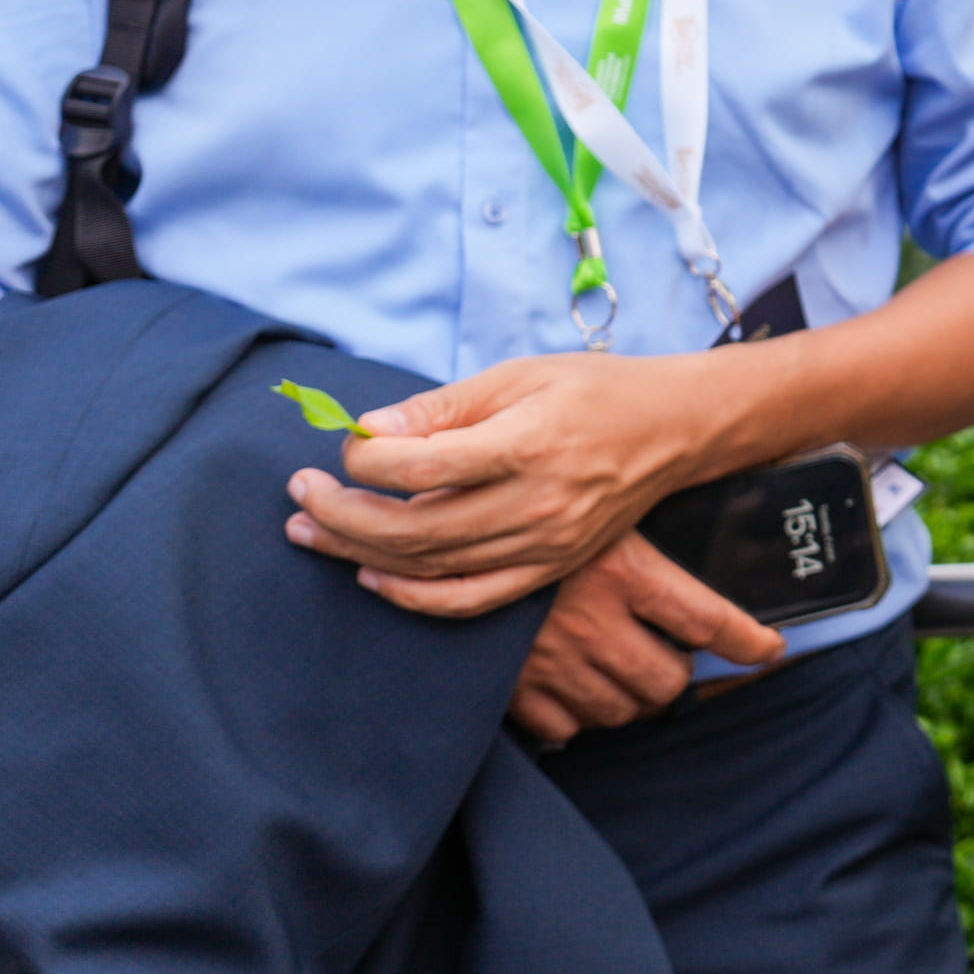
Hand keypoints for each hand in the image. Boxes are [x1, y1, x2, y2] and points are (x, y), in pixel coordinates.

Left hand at [288, 350, 720, 614]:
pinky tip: (371, 577)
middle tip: (299, 494)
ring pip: (429, 566)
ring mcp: (544, 544)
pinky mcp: (550, 568)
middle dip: (339, 514)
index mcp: (528, 443)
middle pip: (412, 527)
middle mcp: (536, 503)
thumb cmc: (593, 390)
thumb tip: (368, 430)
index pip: (419, 467)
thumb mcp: (518, 374)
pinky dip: (413, 597)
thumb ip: (442, 408)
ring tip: (311, 531)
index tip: (345, 442)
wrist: (675, 428)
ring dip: (358, 553)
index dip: (363, 459)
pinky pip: (470, 599)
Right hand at [505, 533, 784, 742]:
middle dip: (674, 677)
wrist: (429, 533)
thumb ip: (632, 533)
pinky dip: (574, 718)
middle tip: (668, 661)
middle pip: (667, 681)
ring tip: (619, 673)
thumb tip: (681, 560)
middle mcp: (596, 622)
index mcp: (625, 570)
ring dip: (628, 699)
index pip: (711, 621)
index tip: (768, 652)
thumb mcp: (589, 506)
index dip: (749, 645)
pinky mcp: (511, 688)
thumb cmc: (522, 508)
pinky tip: (572, 691)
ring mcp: (554, 661)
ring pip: (621, 710)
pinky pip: (565, 728)